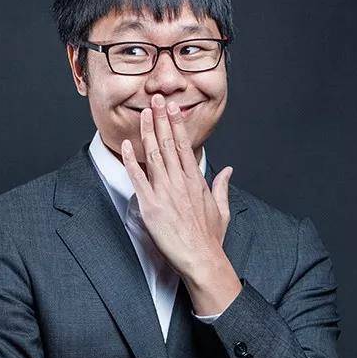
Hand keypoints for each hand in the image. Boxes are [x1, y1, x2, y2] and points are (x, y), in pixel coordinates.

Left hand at [120, 93, 233, 281]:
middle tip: (157, 99)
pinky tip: (127, 145)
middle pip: (169, 144)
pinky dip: (132, 160)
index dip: (178, 125)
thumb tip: (229, 170)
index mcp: (196, 181)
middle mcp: (181, 182)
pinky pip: (138, 178)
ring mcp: (166, 192)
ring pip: (155, 155)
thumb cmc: (210, 239)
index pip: (186, 146)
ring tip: (144, 113)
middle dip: (162, 119)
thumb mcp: (221, 209)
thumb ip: (222, 187)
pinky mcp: (151, 206)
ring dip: (148, 132)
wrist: (202, 259)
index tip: (173, 109)